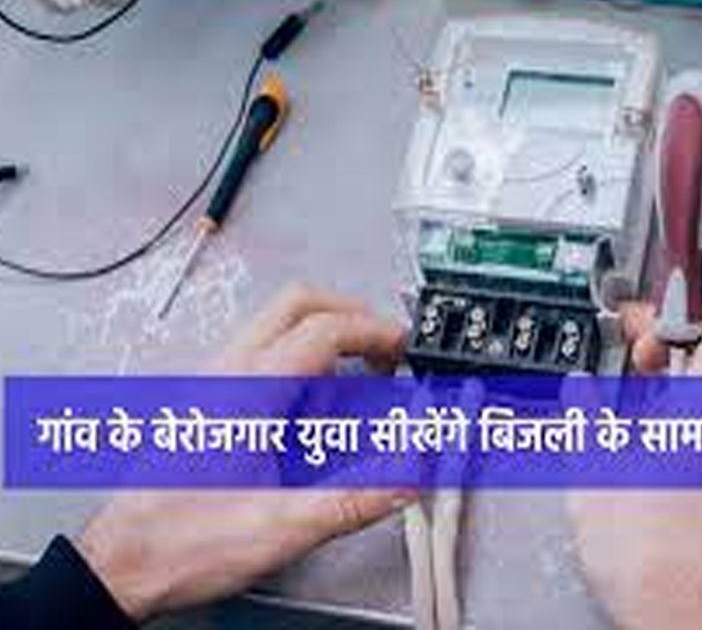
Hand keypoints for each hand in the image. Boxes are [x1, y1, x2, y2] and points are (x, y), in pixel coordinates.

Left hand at [78, 284, 413, 621]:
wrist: (121, 566)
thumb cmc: (182, 543)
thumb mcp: (286, 525)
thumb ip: (360, 496)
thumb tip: (412, 471)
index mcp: (250, 390)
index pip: (325, 328)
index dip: (376, 331)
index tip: (405, 348)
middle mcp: (226, 374)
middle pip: (297, 304)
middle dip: (351, 316)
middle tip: (383, 348)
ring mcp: (211, 384)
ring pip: (276, 328)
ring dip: (324, 344)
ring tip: (353, 391)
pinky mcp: (204, 402)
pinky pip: (260, 358)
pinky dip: (299, 367)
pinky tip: (309, 419)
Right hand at [568, 299, 701, 629]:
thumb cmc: (658, 562)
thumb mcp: (594, 473)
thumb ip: (587, 415)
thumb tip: (582, 390)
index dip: (688, 306)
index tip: (649, 321)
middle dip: (675, 349)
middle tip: (636, 364)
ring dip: (684, 390)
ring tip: (639, 415)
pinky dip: (697, 429)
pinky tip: (658, 458)